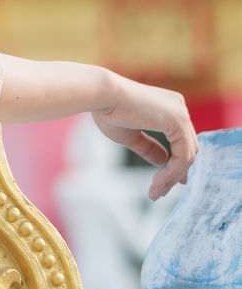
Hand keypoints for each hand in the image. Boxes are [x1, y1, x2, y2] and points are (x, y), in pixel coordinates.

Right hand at [90, 75, 198, 200]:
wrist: (102, 95)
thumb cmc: (109, 111)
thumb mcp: (131, 135)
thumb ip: (149, 147)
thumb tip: (163, 161)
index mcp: (168, 106)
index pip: (180, 141)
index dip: (174, 164)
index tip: (163, 183)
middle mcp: (178, 107)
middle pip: (187, 149)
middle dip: (174, 174)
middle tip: (159, 193)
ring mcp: (181, 113)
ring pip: (187, 155)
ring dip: (171, 178)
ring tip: (155, 192)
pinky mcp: (179, 121)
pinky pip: (183, 156)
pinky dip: (172, 173)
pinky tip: (157, 182)